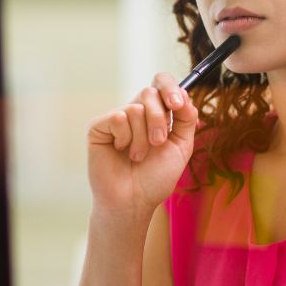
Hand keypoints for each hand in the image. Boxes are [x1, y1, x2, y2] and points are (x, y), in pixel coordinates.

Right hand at [87, 73, 198, 217]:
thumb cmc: (155, 178)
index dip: (170, 87)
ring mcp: (116, 119)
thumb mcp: (181, 147)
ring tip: (138, 156)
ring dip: (143, 137)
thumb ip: (187, 119)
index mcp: (156, 113)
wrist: (134, 201)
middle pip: (149, 92)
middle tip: (159, 142)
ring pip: (136, 108)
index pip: (161, 84)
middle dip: (159, 119)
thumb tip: (185, 94)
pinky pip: (118, 117)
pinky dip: (125, 138)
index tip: (177, 105)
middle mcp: (135, 112)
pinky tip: (121, 152)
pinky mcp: (99, 127)